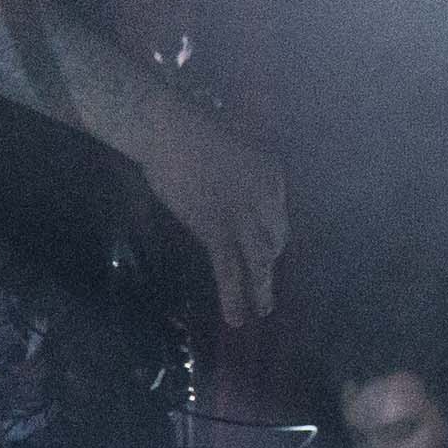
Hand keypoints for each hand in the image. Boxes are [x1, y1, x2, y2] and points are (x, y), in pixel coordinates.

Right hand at [133, 106, 290, 329]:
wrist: (170, 131)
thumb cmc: (193, 130)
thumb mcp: (234, 148)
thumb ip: (241, 173)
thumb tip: (235, 190)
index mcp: (273, 177)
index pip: (277, 218)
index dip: (271, 236)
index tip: (265, 248)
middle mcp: (267, 201)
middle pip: (273, 242)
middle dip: (268, 264)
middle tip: (264, 282)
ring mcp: (242, 217)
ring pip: (259, 261)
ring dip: (261, 289)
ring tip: (262, 311)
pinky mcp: (215, 230)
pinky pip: (229, 269)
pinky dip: (234, 296)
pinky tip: (236, 318)